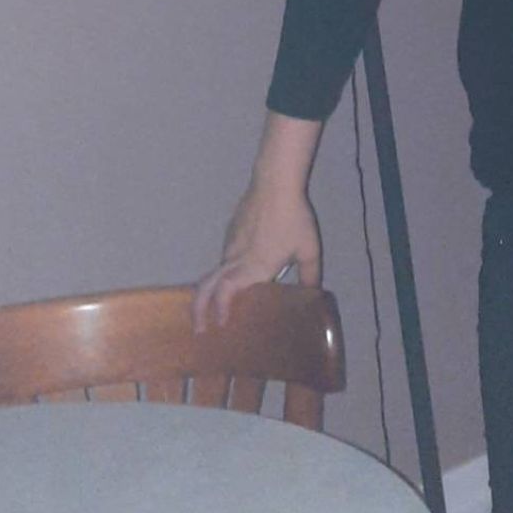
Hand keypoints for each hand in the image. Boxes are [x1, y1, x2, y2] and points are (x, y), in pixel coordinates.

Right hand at [192, 179, 320, 332]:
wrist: (275, 183)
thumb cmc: (294, 219)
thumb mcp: (309, 249)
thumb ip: (311, 274)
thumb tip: (314, 293)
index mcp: (254, 267)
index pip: (225, 293)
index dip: (219, 310)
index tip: (219, 325)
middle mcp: (235, 259)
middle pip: (207, 286)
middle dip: (198, 310)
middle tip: (198, 328)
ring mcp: (230, 243)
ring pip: (215, 272)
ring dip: (211, 291)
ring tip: (217, 305)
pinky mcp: (230, 230)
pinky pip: (224, 256)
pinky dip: (222, 271)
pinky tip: (236, 272)